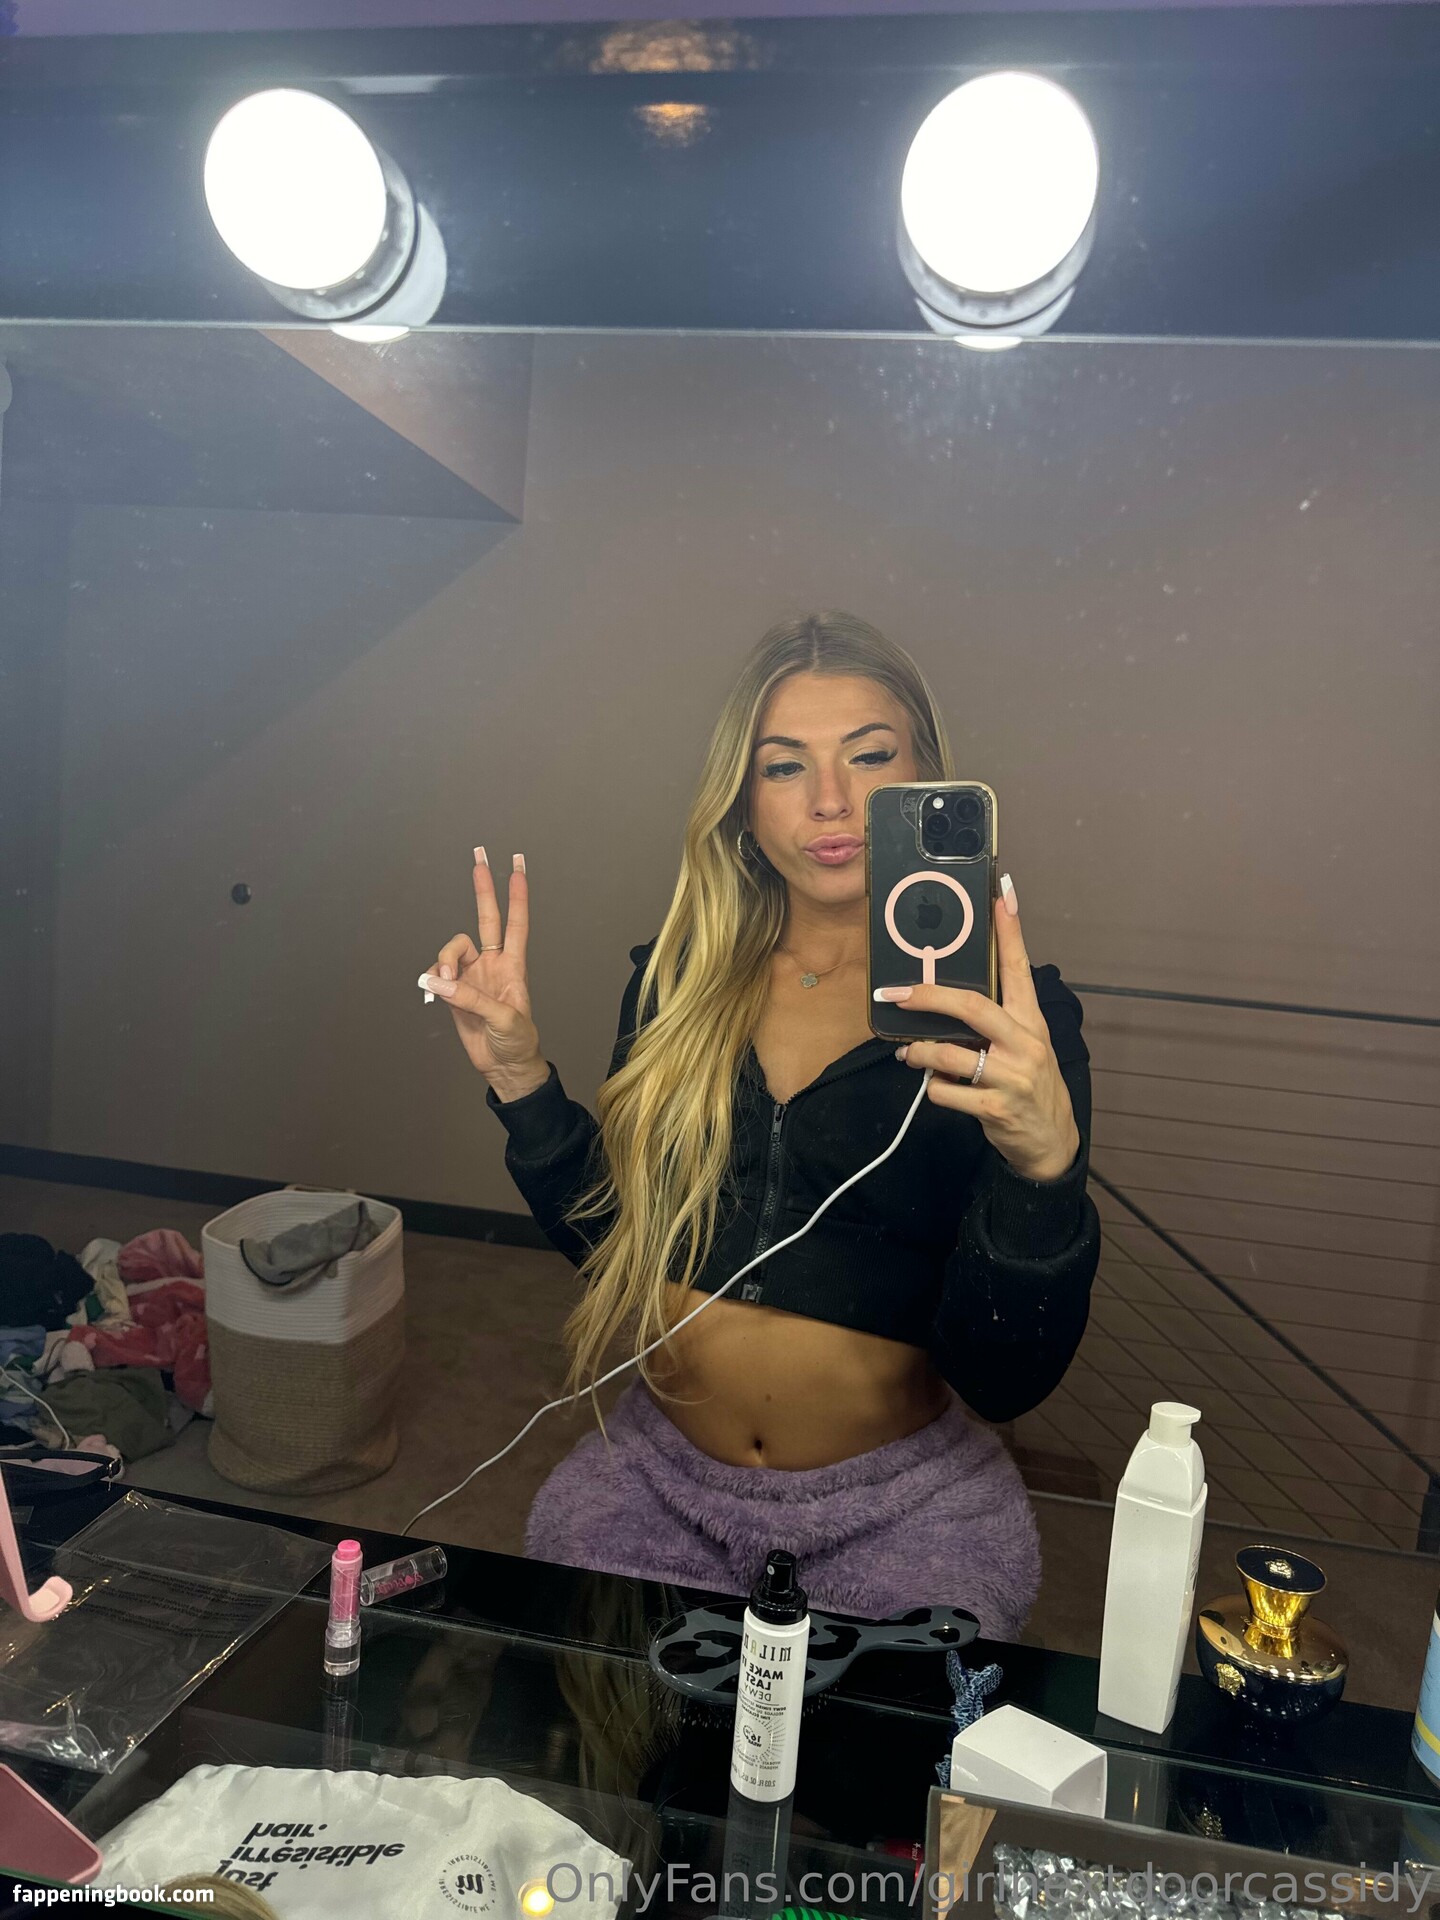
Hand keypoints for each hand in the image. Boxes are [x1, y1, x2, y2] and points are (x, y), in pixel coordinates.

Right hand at [418, 849, 546, 1098]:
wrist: (504, 1066)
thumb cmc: (517, 1041)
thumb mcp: (504, 1019)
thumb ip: (471, 998)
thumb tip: (439, 981)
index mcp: (513, 966)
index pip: (516, 923)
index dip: (517, 896)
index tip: (517, 868)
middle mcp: (492, 964)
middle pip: (486, 918)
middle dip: (483, 888)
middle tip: (479, 856)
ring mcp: (472, 976)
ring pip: (452, 950)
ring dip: (444, 960)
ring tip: (444, 984)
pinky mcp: (454, 992)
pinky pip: (437, 974)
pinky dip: (433, 979)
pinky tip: (436, 990)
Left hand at [877, 874, 1080, 1181]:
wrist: (1051, 1143)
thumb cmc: (1028, 1086)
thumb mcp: (1022, 1048)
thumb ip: (993, 1024)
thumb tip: (942, 1004)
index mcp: (1030, 1021)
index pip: (1018, 968)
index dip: (1009, 930)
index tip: (1001, 892)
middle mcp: (1024, 1043)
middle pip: (971, 1006)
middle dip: (927, 998)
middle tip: (896, 995)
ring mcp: (1012, 1076)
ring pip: (949, 1054)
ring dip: (919, 1054)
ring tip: (909, 1054)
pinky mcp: (996, 1107)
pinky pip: (946, 1091)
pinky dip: (934, 1089)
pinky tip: (940, 1090)